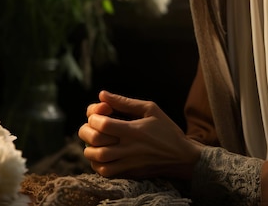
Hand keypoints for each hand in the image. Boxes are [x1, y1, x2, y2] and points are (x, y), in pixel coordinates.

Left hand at [78, 90, 202, 178]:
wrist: (182, 157)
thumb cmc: (167, 130)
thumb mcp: (151, 110)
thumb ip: (125, 102)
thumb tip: (102, 94)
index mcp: (134, 130)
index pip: (103, 124)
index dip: (93, 117)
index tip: (97, 115)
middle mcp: (129, 148)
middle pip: (95, 142)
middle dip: (86, 132)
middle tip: (89, 128)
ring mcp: (128, 163)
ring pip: (97, 160)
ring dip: (89, 149)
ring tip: (94, 142)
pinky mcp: (129, 173)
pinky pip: (105, 172)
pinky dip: (97, 164)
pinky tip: (101, 155)